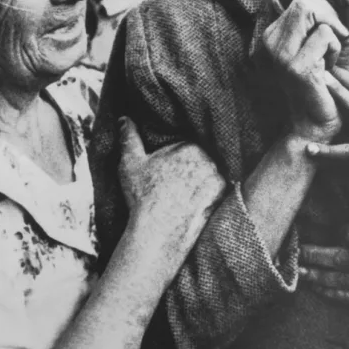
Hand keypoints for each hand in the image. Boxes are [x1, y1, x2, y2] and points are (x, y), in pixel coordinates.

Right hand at [118, 117, 225, 258]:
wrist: (157, 230)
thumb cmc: (142, 196)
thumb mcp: (131, 163)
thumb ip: (129, 137)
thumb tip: (124, 118)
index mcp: (190, 145)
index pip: (189, 147)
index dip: (180, 159)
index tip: (171, 171)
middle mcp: (209, 158)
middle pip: (204, 160)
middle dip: (195, 168)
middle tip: (180, 184)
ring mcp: (218, 177)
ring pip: (212, 174)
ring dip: (205, 180)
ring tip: (189, 194)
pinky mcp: (223, 195)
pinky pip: (220, 189)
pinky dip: (212, 194)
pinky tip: (199, 201)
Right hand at [259, 0, 348, 141]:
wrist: (318, 126)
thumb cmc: (328, 84)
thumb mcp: (321, 46)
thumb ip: (321, 19)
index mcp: (273, 34)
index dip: (326, 10)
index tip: (331, 36)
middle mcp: (270, 41)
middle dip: (331, 17)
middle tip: (334, 46)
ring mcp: (280, 54)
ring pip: (315, 13)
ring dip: (333, 35)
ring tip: (327, 60)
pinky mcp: (295, 67)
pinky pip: (326, 35)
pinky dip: (335, 50)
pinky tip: (328, 71)